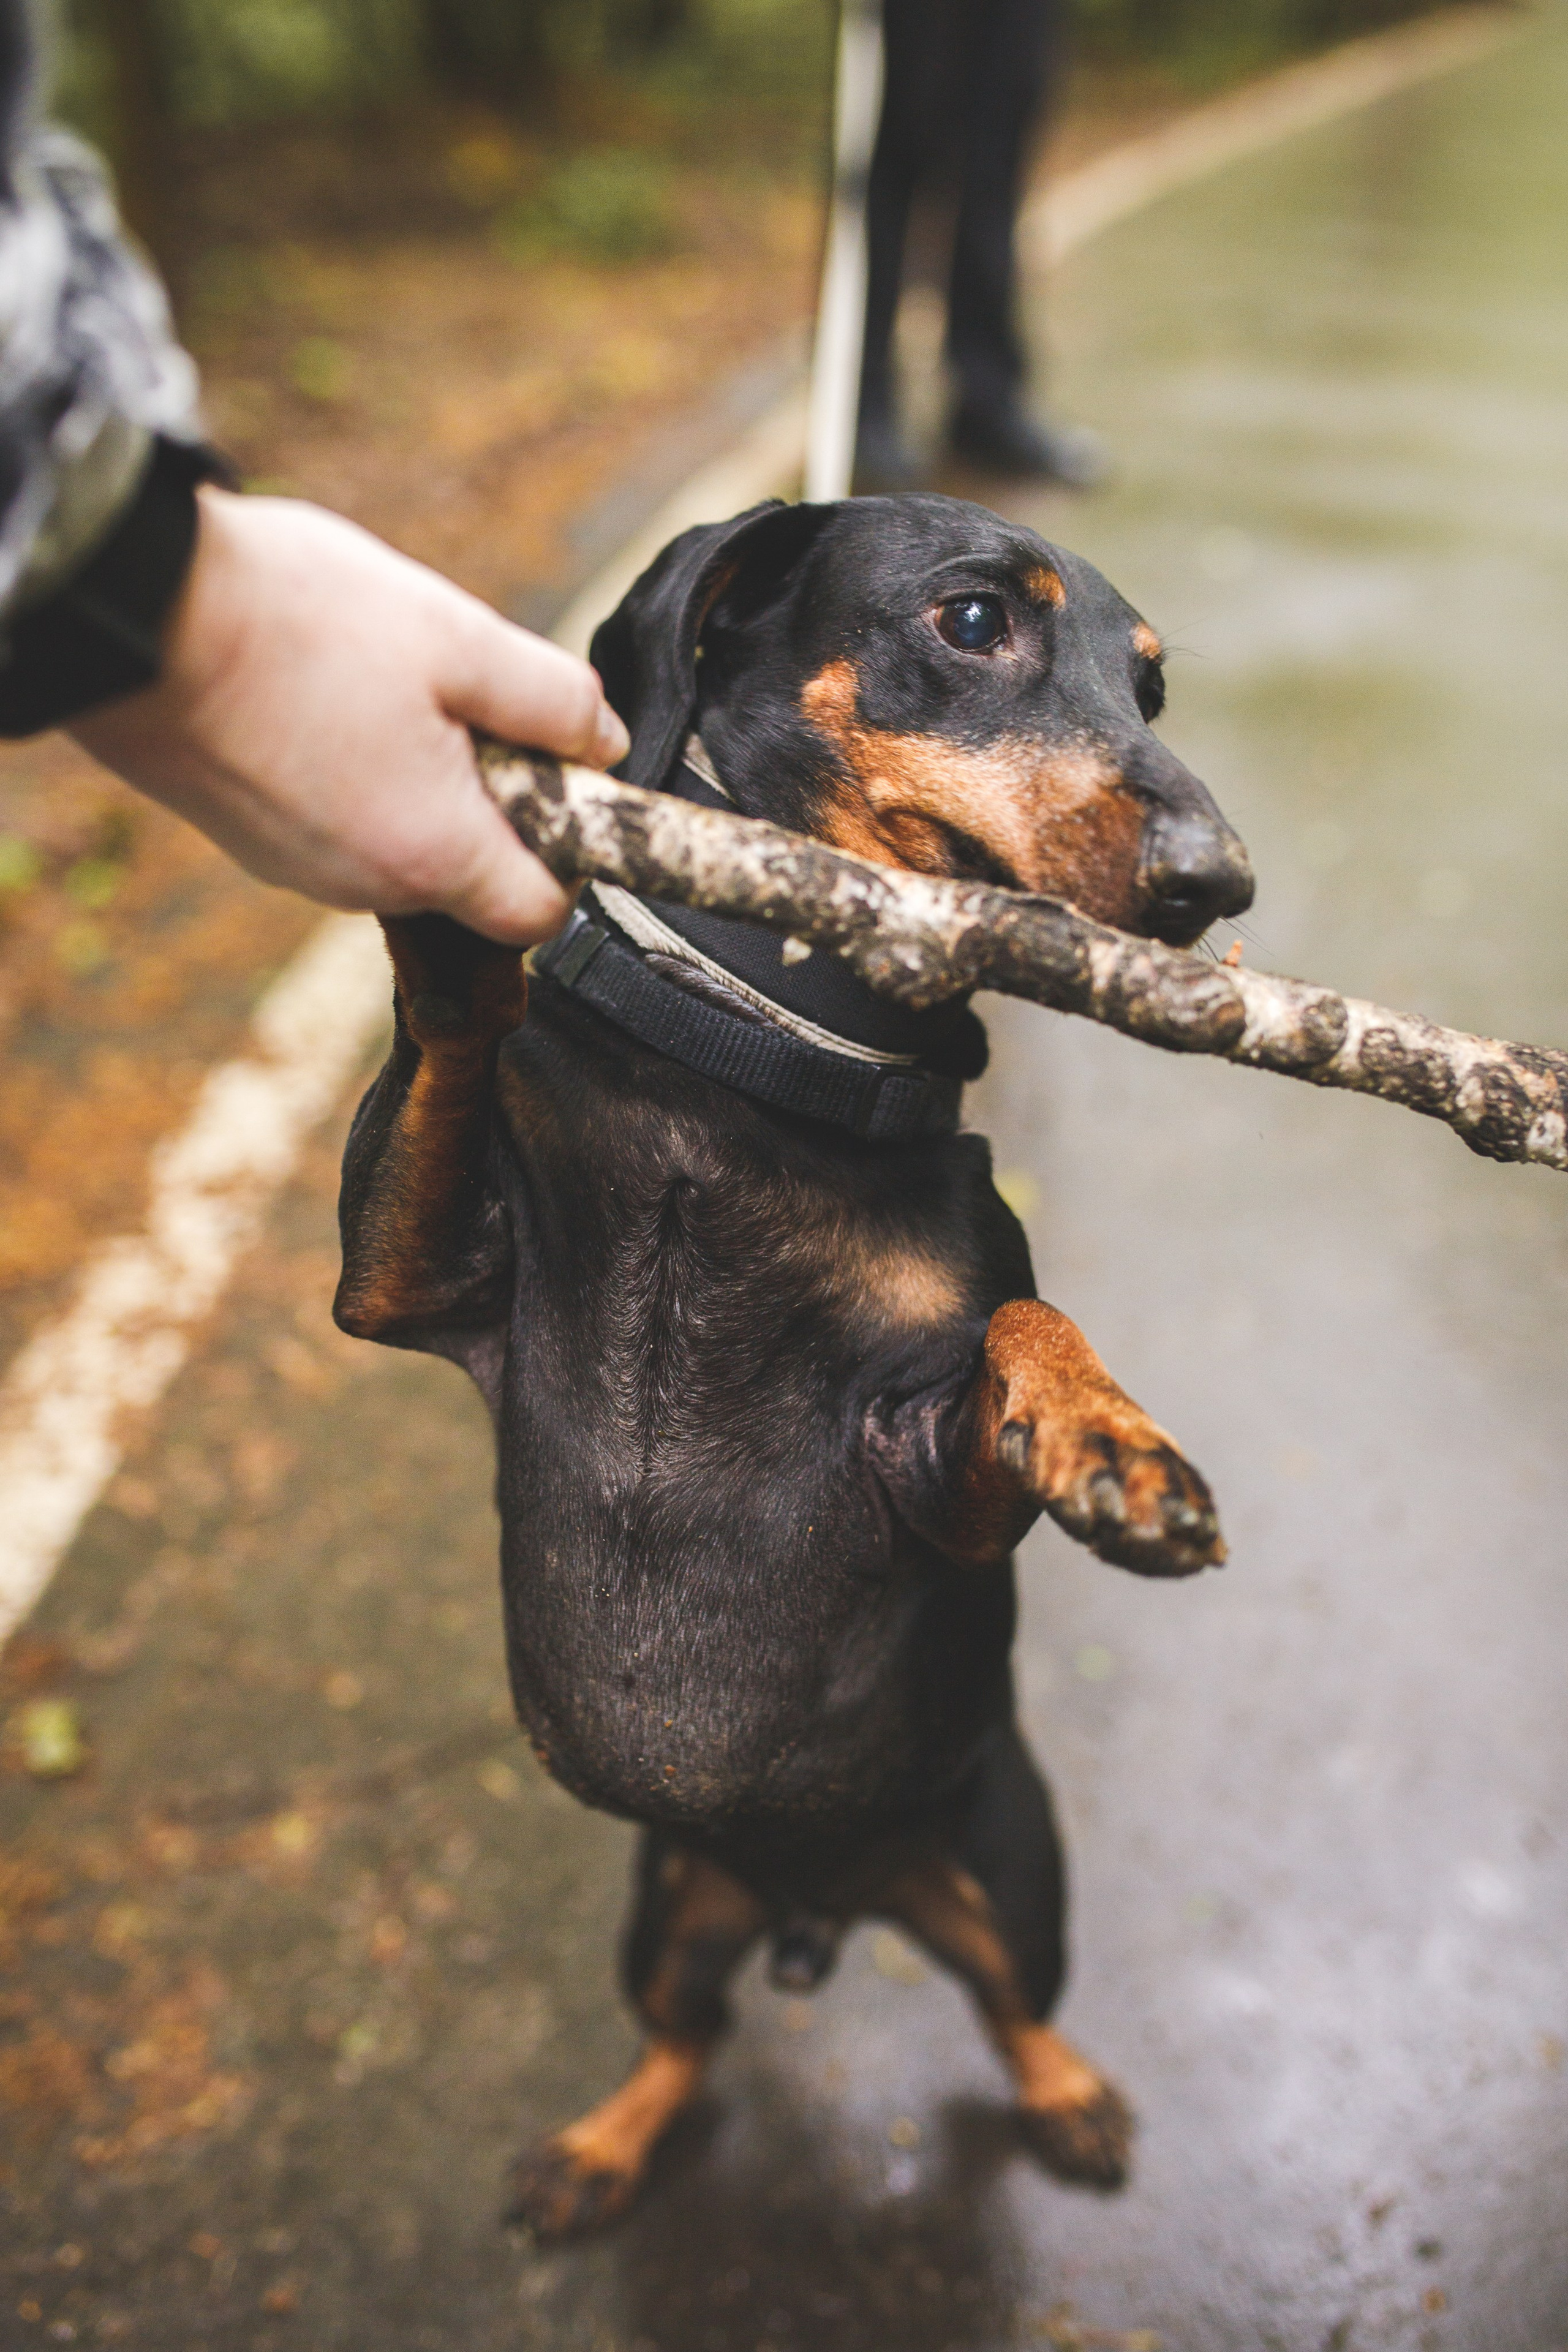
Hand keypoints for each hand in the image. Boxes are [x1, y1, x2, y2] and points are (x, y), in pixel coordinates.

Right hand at [69, 488, 629, 943]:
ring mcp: (302, 870)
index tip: (558, 775)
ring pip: (404, 845)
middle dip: (491, 799)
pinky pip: (340, 825)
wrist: (136, 610)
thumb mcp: (459, 637)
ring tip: (382, 687)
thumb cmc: (297, 620)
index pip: (541, 913)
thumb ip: (551, 700)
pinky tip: (326, 699)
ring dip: (421, 780)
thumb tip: (603, 742)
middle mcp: (366, 887)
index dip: (569, 853)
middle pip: (473, 874)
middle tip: (461, 699)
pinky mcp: (255, 841)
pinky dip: (356, 776)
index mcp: (433, 854)